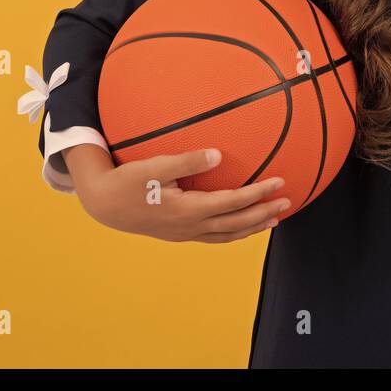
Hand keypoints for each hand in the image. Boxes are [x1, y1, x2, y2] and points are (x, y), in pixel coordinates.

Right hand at [64, 145, 290, 243]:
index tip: (279, 182)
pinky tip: (240, 223)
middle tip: (288, 203)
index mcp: (188, 211)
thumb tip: (218, 155)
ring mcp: (185, 233)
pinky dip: (233, 231)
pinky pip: (214, 236)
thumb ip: (186, 161)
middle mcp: (190, 227)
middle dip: (264, 213)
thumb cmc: (127, 181)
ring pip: (227, 235)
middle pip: (236, 223)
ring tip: (273, 220)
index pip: (233, 202)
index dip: (258, 194)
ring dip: (252, 227)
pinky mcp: (179, 233)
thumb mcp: (153, 167)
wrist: (103, 205)